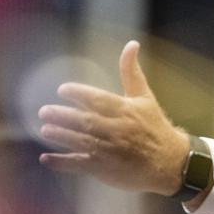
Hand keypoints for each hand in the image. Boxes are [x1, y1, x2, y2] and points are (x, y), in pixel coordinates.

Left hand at [38, 40, 189, 194]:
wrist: (170, 163)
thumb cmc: (154, 127)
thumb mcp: (145, 97)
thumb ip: (131, 72)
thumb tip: (131, 44)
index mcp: (125, 110)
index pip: (97, 99)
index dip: (78, 94)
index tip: (62, 90)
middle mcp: (117, 130)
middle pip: (85, 121)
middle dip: (63, 116)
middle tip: (44, 111)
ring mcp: (110, 151)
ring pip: (81, 141)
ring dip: (61, 136)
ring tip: (45, 130)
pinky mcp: (106, 169)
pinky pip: (80, 164)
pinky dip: (62, 162)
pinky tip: (46, 158)